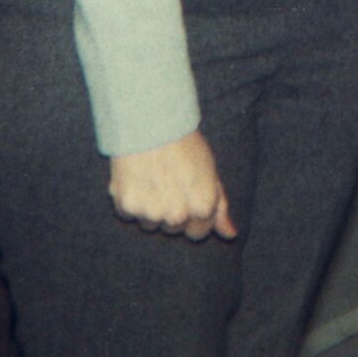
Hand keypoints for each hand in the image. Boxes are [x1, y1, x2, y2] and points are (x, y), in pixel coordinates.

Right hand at [107, 130, 235, 241]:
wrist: (150, 121)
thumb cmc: (184, 143)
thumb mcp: (210, 171)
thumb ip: (220, 206)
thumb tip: (230, 234)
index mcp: (203, 207)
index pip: (198, 233)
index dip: (193, 215)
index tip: (186, 195)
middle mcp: (178, 215)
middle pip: (173, 229)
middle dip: (171, 212)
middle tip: (168, 182)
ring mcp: (151, 212)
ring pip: (150, 224)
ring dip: (150, 208)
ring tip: (151, 178)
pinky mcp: (127, 206)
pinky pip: (129, 214)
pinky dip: (130, 200)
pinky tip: (135, 177)